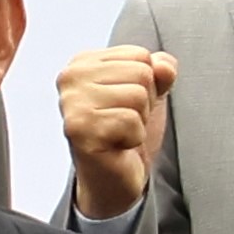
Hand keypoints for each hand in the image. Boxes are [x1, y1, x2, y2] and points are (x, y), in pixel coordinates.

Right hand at [56, 46, 175, 222]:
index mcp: (83, 61)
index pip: (141, 55)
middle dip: (144, 103)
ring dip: (139, 121)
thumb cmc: (128, 131)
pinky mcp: (78, 129)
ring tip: (119, 132)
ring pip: (138, 96)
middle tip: (123, 122)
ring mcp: (71, 103)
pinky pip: (131, 121)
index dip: (147, 84)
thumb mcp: (151, 92)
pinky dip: (133, 137)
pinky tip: (115, 145)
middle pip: (141, 73)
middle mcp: (70, 77)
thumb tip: (162, 66)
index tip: (125, 104)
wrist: (115, 178)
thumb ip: (161, 69)